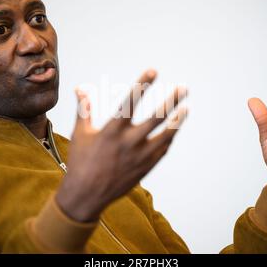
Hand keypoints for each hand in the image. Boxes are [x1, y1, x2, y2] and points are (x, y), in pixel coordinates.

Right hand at [56, 70, 187, 221]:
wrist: (86, 196)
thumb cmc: (80, 161)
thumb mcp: (80, 133)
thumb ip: (84, 109)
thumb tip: (80, 88)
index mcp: (111, 131)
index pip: (130, 102)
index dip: (142, 85)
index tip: (153, 71)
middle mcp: (128, 143)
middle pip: (156, 118)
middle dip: (171, 101)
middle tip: (183, 89)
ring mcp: (139, 157)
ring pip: (165, 136)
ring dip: (177, 121)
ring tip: (186, 108)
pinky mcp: (145, 168)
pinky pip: (162, 150)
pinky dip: (168, 139)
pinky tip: (173, 130)